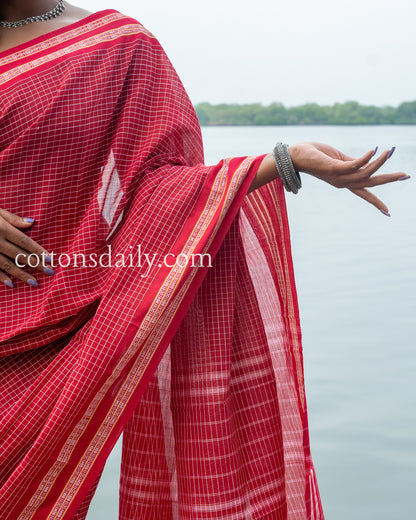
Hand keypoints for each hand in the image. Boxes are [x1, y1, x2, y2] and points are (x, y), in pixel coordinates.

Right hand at [0, 209, 52, 287]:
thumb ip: (12, 218)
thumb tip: (32, 222)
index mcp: (2, 228)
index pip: (25, 242)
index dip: (38, 251)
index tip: (50, 259)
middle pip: (20, 255)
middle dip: (36, 264)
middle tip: (50, 272)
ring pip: (7, 265)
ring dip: (22, 275)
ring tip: (35, 283)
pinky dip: (1, 277)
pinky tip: (11, 284)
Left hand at [288, 142, 409, 214]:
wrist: (295, 156)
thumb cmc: (314, 155)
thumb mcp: (337, 159)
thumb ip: (352, 162)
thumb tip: (367, 160)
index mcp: (343, 182)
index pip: (363, 193)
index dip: (376, 202)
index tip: (388, 212)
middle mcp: (342, 182)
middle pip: (369, 184)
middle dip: (388, 179)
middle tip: (405, 175)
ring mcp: (338, 176)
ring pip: (365, 174)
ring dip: (379, 162)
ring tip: (390, 151)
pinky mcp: (334, 168)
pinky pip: (354, 165)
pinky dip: (366, 158)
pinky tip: (374, 150)